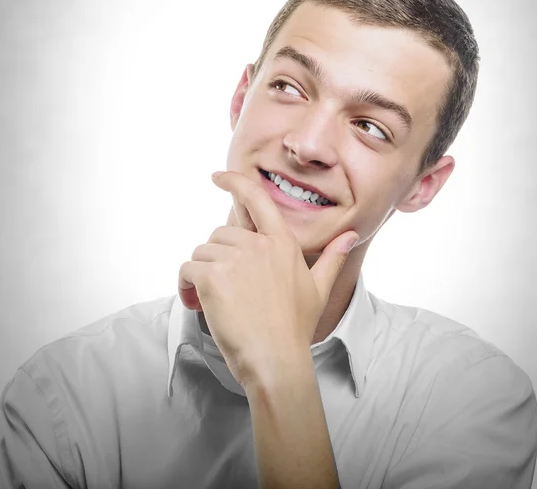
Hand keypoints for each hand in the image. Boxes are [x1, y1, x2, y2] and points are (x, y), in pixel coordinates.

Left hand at [178, 170, 358, 388]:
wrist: (276, 361)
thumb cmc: (296, 328)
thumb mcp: (319, 289)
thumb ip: (333, 257)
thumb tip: (351, 235)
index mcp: (283, 243)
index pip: (257, 199)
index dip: (235, 182)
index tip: (218, 176)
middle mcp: (259, 245)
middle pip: (220, 235)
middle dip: (217, 259)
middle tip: (223, 290)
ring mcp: (236, 259)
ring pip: (202, 252)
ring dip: (201, 274)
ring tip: (211, 301)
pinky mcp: (214, 276)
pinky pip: (188, 268)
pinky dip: (186, 285)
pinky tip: (195, 303)